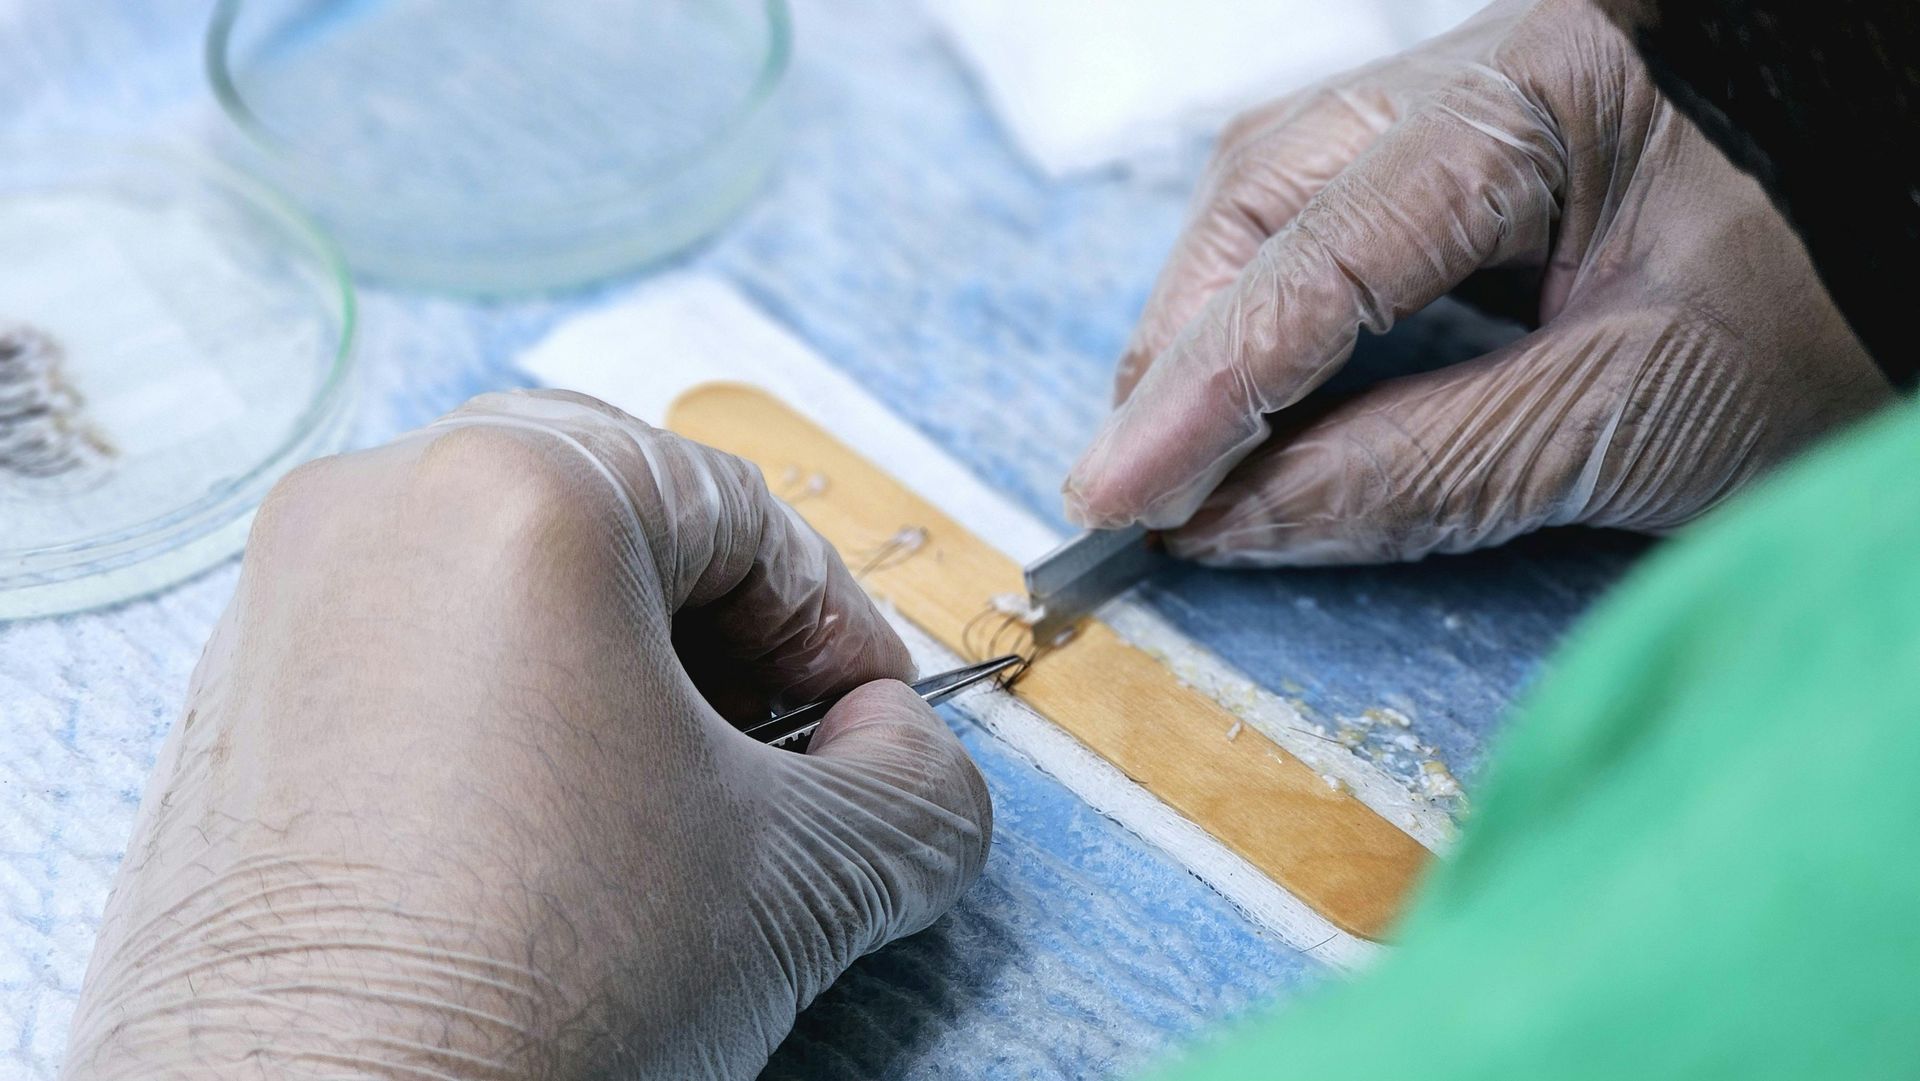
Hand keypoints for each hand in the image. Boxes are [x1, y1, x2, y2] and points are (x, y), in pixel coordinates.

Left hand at [63, 390, 990, 1079]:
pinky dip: (507, 701)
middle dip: (724, 632)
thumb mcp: (804, 879)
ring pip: (506, 573)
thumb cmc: (529, 1001)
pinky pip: (410, 645)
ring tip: (668, 798)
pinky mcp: (233, 704)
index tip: (871, 721)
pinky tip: (552, 827)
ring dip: (617, 665)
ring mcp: (282, 604)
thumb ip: (920, 784)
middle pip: (616, 516)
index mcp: (515, 495)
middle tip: (779, 743)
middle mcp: (375, 511)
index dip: (837, 626)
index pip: (742, 512)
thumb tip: (902, 750)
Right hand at [1063, 0, 1891, 564]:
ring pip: (1279, 190)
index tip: (1117, 502)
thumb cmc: (1834, 316)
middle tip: (1127, 485)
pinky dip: (1274, 304)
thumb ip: (1422, 472)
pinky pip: (1331, 207)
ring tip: (1167, 446)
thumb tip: (1231, 524)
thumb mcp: (1637, 417)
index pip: (1321, 255)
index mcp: (1541, 99)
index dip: (1202, 393)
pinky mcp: (1482, 142)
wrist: (1918, 228)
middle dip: (1183, 347)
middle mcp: (1486, 66)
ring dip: (1211, 324)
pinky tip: (1248, 382)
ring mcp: (1479, 94)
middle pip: (1266, 191)